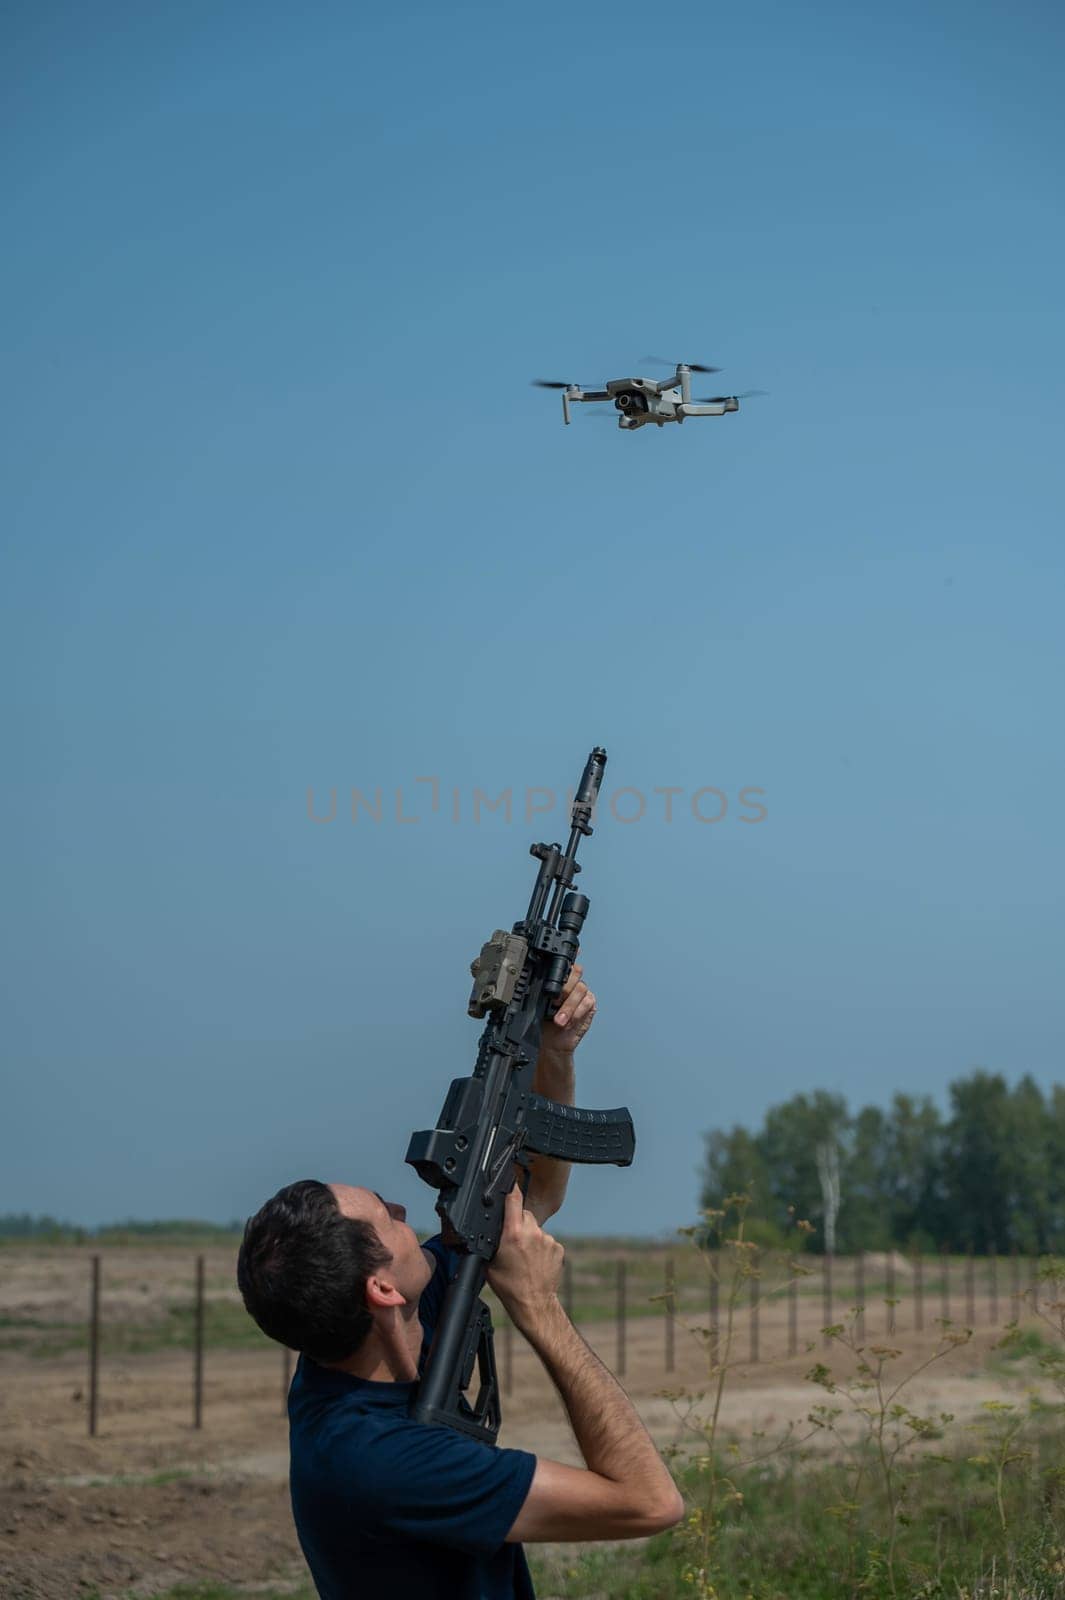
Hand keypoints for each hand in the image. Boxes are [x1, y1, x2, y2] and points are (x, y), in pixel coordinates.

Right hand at [487, 1185, 564, 1331]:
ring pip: (535, 1227)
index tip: (509, 1175)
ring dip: (529, 1235)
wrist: (533, 1303)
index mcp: (512, 1233)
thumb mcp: (489, 1260)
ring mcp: (547, 1239)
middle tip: (512, 1240)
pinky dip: (540, 1246)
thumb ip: (489, 1238)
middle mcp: (532, 1232)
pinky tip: (535, 1260)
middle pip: (523, 1213)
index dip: (510, 1185)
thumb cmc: (508, 1285)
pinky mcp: (558, 1247)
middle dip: (517, 1221)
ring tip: (524, 1255)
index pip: (513, 1197)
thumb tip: (485, 1225)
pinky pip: (546, 1239)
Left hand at [540, 963, 596, 1055]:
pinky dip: (577, 1013)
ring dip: (569, 1006)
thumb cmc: (542, 1022)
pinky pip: (587, 1003)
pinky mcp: (589, 1004)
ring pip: (580, 989)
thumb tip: (538, 978)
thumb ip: (541, 990)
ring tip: (558, 1020)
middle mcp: (570, 982)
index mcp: (556, 978)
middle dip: (564, 988)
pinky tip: (568, 1022)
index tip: (565, 959)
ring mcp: (581, 992)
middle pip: (575, 972)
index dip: (565, 959)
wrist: (550, 1042)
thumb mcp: (537, 1004)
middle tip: (553, 1002)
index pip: (564, 962)